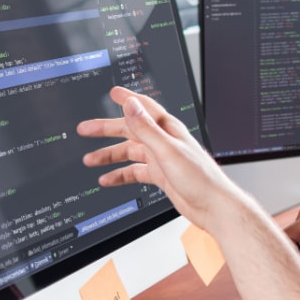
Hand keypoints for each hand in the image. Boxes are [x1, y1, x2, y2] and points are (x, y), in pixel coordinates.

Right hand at [76, 87, 240, 232]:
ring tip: (90, 159)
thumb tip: (131, 105)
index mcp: (167, 129)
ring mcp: (162, 159)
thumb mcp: (167, 150)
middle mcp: (164, 141)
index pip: (144, 108)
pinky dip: (120, 175)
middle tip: (86, 129)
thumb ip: (147, 128)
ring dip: (110, 155)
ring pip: (130, 153)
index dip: (128, 99)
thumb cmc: (200, 177)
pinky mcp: (161, 176)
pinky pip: (135, 172)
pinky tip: (108, 179)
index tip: (113, 93)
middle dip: (107, 130)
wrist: (213, 206)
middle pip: (130, 131)